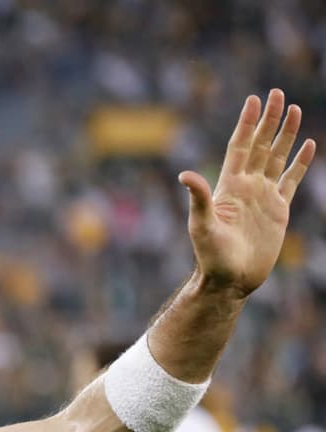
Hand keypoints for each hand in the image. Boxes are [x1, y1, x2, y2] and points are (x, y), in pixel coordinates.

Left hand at [178, 89, 315, 296]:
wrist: (230, 279)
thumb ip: (198, 198)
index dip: (247, 123)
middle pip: (260, 145)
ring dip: (285, 134)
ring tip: (292, 110)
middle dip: (268, 120)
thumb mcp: (201, 226)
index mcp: (229, 185)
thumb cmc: (211, 256)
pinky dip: (299, 163)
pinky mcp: (279, 210)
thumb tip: (185, 174)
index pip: (240, 146)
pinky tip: (307, 145)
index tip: (253, 100)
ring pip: (277, 157)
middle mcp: (247, 186)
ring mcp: (264, 196)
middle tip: (276, 93)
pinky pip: (291, 180)